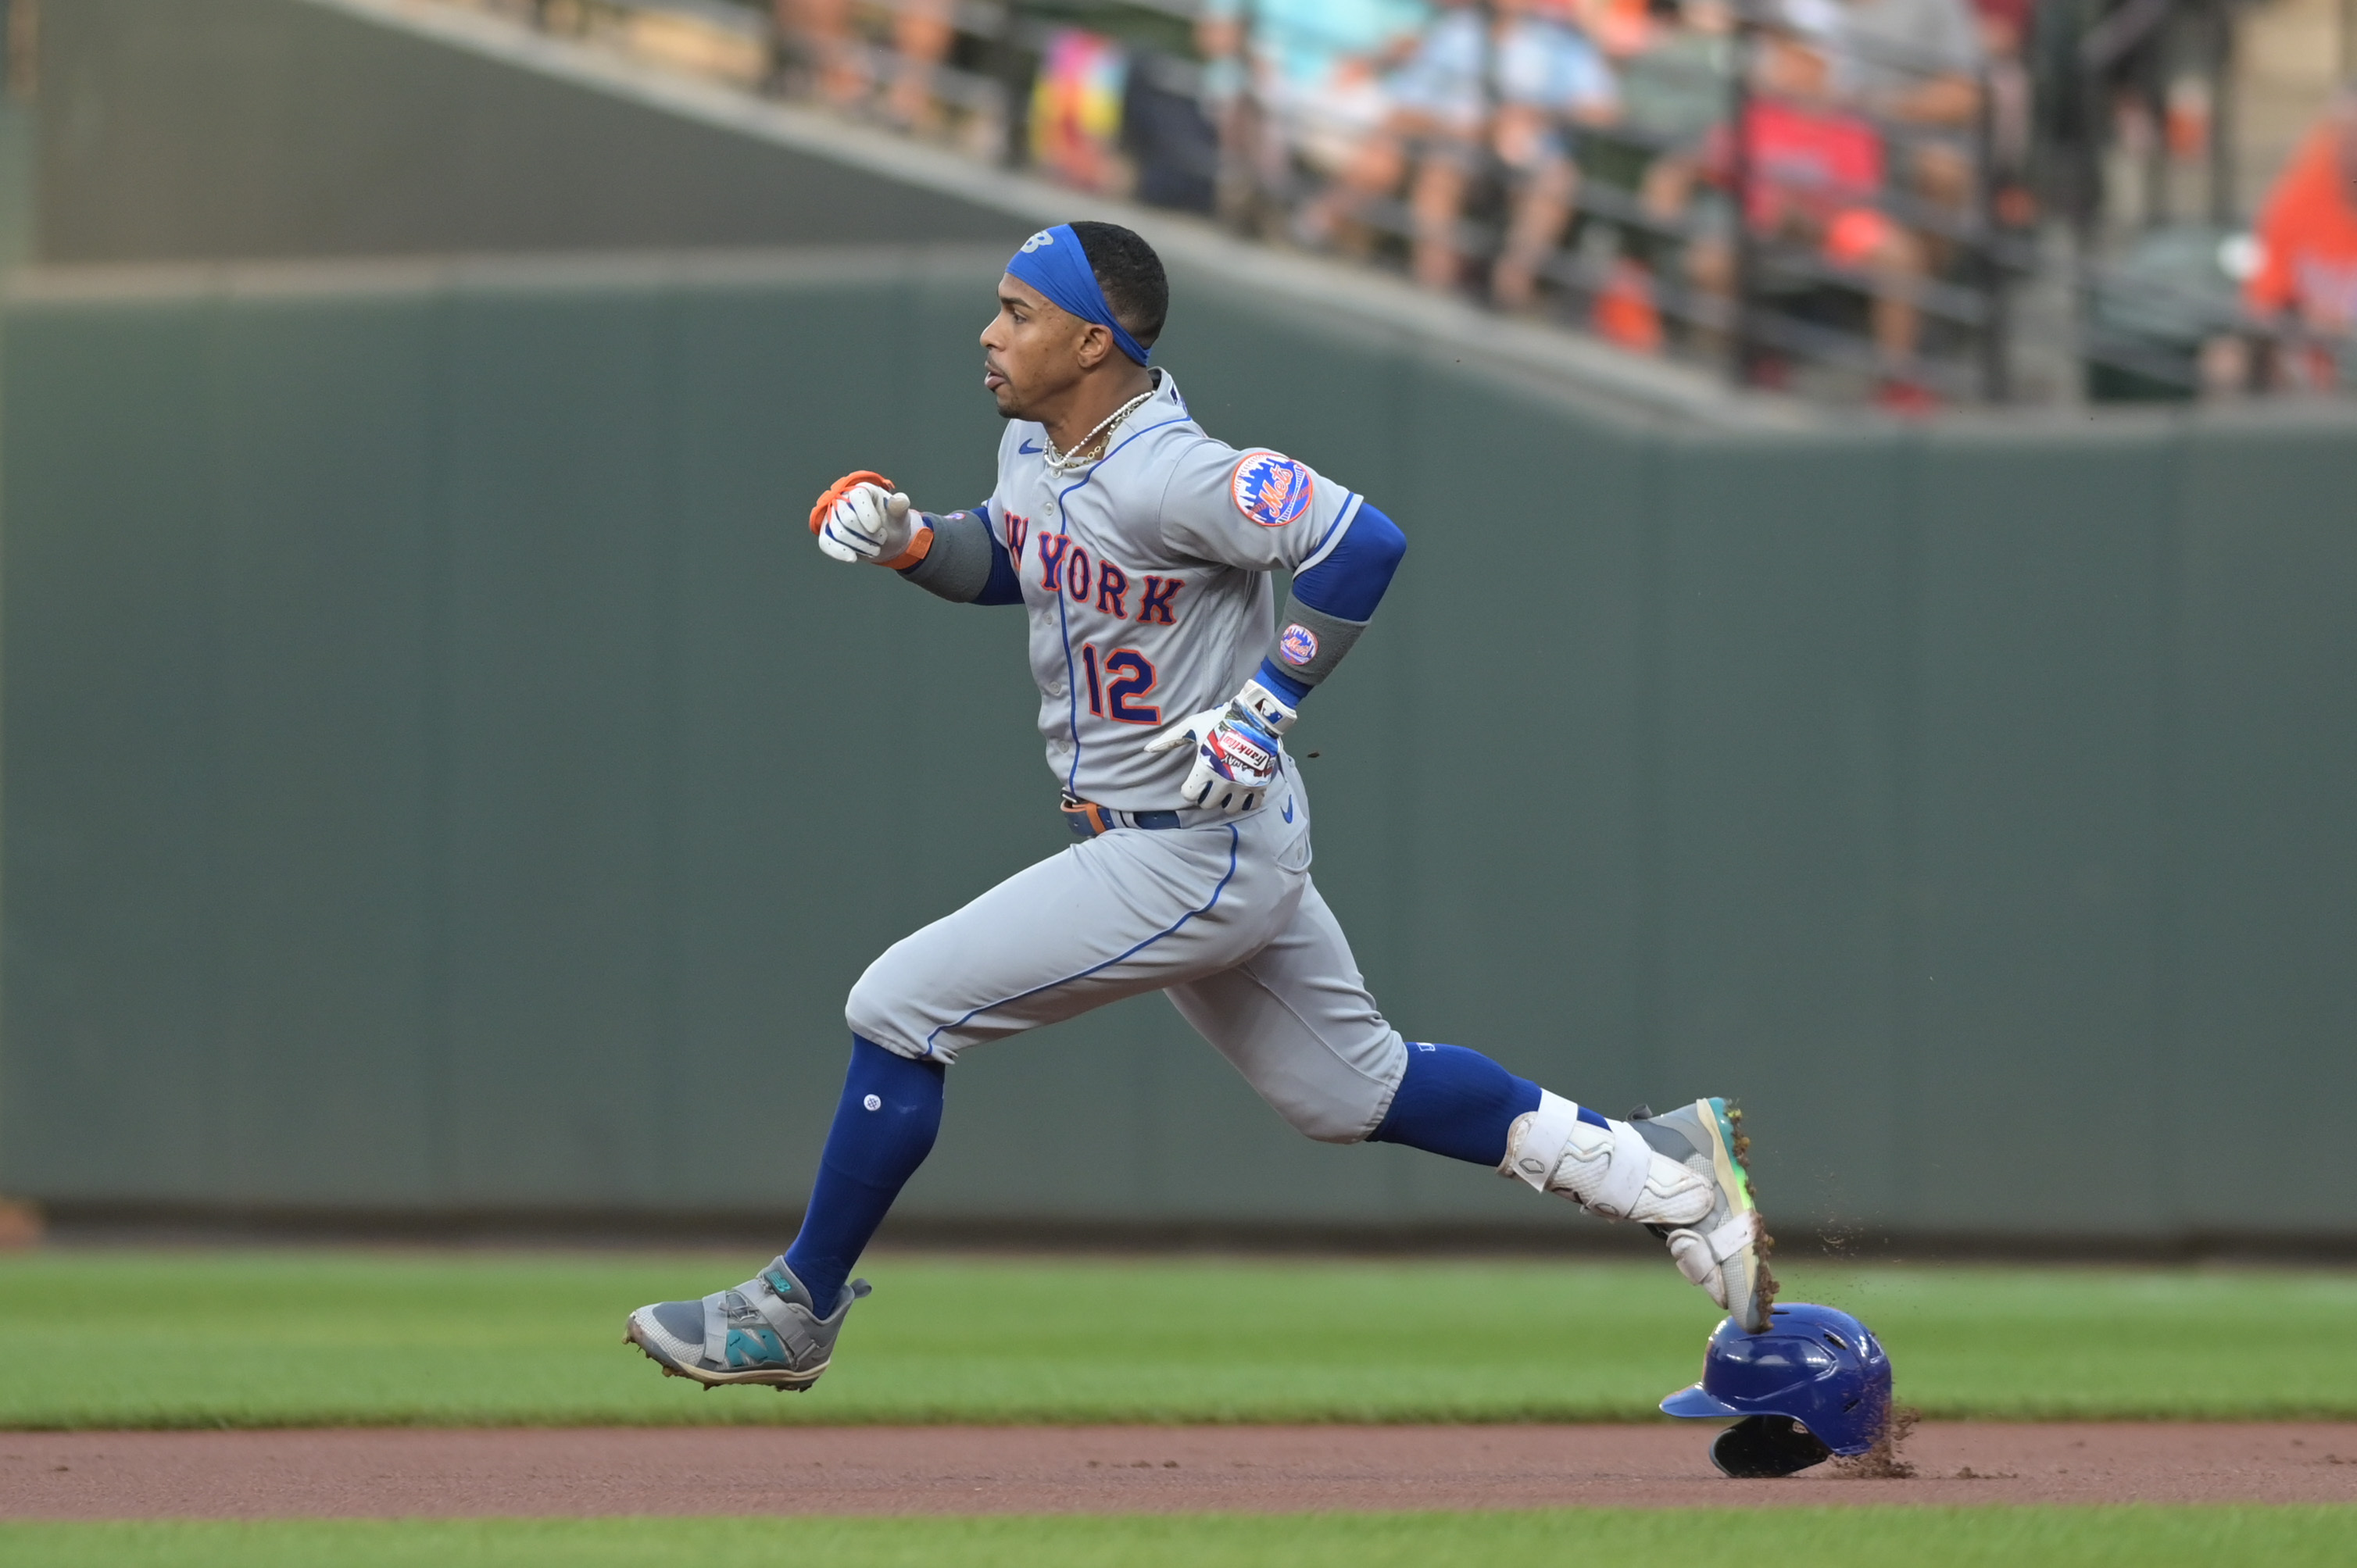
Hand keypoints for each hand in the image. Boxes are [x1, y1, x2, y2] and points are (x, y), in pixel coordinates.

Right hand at [809, 471, 916, 563]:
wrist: (886, 540)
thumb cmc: (892, 523)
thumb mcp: (899, 516)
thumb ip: (899, 507)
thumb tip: (901, 500)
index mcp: (863, 490)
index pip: (857, 496)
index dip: (867, 514)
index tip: (877, 528)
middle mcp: (844, 500)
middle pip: (848, 518)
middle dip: (867, 535)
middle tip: (882, 539)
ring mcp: (833, 516)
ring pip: (839, 533)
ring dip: (860, 546)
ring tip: (874, 549)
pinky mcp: (828, 533)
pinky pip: (826, 542)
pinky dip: (840, 552)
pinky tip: (853, 558)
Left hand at [1141, 680, 1297, 814]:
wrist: (1255, 717)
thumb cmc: (1220, 721)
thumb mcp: (1192, 727)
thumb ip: (1170, 740)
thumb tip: (1147, 749)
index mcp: (1205, 769)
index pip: (1190, 795)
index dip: (1189, 790)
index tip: (1192, 783)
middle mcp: (1223, 782)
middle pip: (1208, 804)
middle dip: (1206, 796)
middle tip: (1209, 786)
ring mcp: (1242, 785)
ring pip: (1229, 808)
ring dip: (1225, 801)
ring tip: (1226, 790)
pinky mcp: (1259, 784)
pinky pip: (1251, 805)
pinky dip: (1246, 802)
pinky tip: (1242, 793)